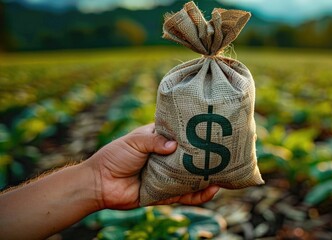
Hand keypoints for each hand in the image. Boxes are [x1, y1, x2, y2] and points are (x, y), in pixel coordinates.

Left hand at [87, 123, 219, 209]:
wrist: (100, 183)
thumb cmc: (115, 156)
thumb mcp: (135, 141)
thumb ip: (154, 141)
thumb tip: (175, 145)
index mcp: (159, 141)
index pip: (182, 136)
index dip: (195, 133)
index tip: (211, 128)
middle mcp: (167, 159)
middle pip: (191, 157)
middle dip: (206, 155)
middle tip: (225, 151)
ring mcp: (168, 177)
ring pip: (192, 177)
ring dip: (208, 176)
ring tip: (225, 172)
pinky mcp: (166, 194)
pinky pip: (186, 196)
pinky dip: (199, 195)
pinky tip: (212, 190)